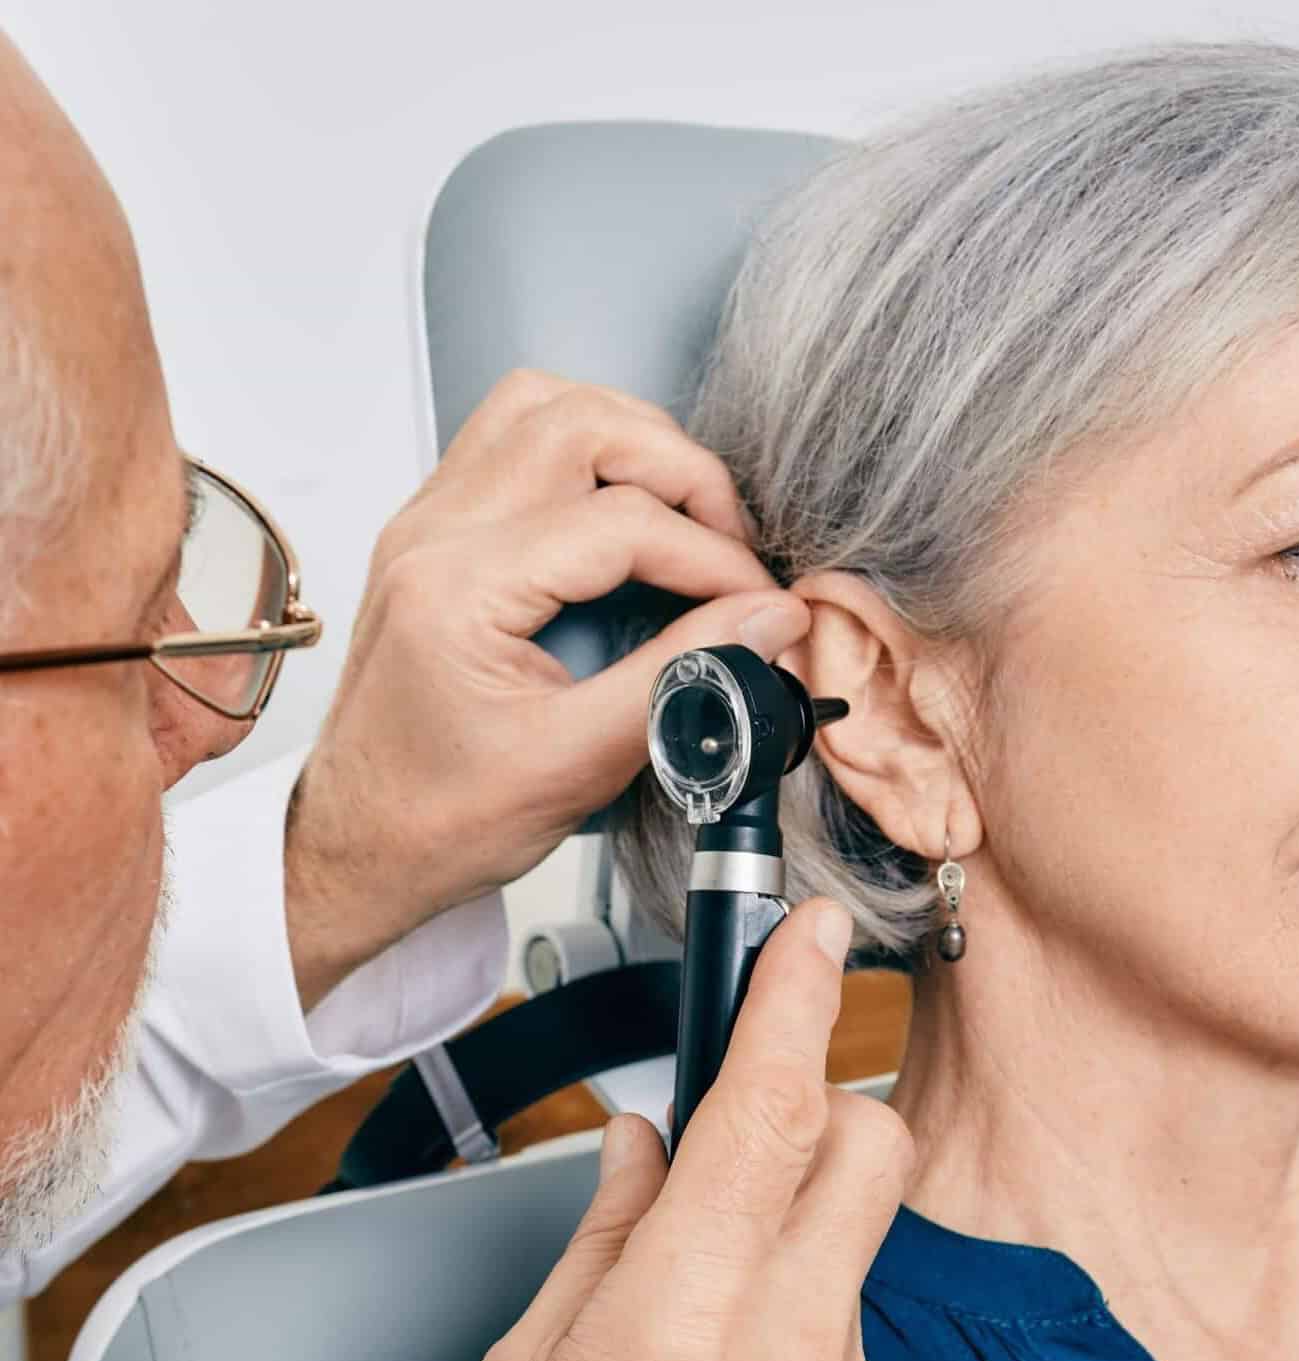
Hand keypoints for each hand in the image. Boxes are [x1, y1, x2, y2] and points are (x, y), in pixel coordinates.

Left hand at [283, 370, 808, 1008]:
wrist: (362, 845)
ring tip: (685, 518)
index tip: (761, 604)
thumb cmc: (442, 818)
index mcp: (459, 588)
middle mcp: (433, 534)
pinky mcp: (435, 534)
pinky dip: (587, 458)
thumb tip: (767, 620)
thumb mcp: (581, 762)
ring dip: (630, 444)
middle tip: (730, 545)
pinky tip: (627, 519)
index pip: (621, 522)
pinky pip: (514, 443)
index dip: (713, 557)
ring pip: (542, 409)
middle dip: (680, 471)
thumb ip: (684, 677)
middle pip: (580, 425)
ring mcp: (427, 524)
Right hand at [457, 899, 913, 1360]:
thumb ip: (603, 1236)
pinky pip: (848, 1301)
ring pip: (861, 1223)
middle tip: (754, 1108)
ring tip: (707, 1258)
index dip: (793, 997)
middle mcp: (792, 1327)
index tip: (810, 930)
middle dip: (823, 1092)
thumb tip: (641, 1147)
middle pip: (867, 1141)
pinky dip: (800, 1280)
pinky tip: (726, 1341)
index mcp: (692, 1300)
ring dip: (802, 1197)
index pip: (770, 1103)